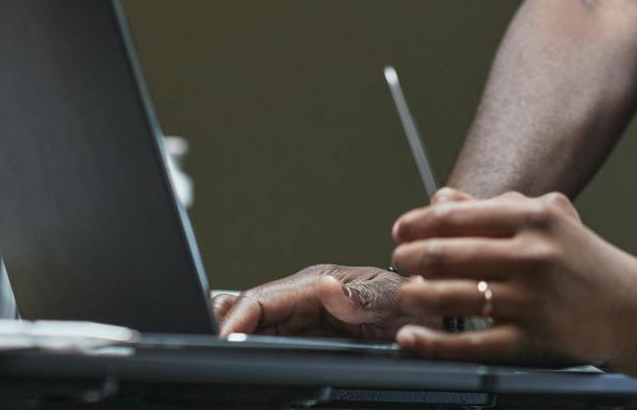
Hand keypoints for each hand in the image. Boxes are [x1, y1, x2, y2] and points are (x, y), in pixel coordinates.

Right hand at [213, 264, 404, 339]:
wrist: (429, 315)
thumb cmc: (412, 301)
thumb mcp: (394, 300)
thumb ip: (362, 296)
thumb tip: (326, 287)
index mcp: (318, 283)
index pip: (263, 299)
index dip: (237, 319)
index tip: (222, 341)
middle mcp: (305, 296)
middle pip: (249, 312)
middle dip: (224, 327)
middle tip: (207, 351)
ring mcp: (303, 315)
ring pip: (254, 326)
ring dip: (234, 337)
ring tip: (214, 353)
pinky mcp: (306, 333)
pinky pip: (269, 338)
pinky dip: (248, 344)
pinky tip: (235, 353)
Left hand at [389, 186, 636, 384]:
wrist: (635, 310)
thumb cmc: (586, 262)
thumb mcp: (550, 220)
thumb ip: (496, 207)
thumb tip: (440, 199)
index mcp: (536, 218)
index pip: (460, 216)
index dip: (419, 223)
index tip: (400, 230)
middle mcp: (533, 255)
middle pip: (448, 254)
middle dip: (411, 258)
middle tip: (399, 261)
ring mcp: (530, 300)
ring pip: (452, 297)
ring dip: (416, 295)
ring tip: (405, 293)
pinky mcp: (530, 341)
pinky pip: (469, 343)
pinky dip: (432, 342)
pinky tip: (410, 337)